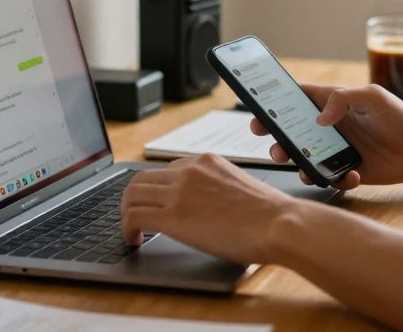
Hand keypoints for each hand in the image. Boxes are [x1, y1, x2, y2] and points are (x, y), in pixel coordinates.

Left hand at [120, 153, 294, 263]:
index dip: (157, 190)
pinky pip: (134, 217)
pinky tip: (133, 241)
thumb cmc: (270, 214)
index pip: (167, 170)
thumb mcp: (240, 187)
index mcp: (206, 161)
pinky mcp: (174, 216)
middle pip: (142, 178)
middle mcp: (189, 170)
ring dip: (125, 213)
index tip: (156, 205)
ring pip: (132, 194)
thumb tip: (208, 206)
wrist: (278, 224)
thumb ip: (218, 188)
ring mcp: (180, 192)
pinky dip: (126, 229)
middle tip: (133, 216)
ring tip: (130, 231)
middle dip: (133, 199)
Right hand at [251, 83, 402, 189]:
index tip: (256, 111)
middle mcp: (329, 127)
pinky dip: (333, 179)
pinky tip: (351, 175)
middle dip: (276, 139)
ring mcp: (335, 150)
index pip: (295, 99)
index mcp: (332, 103)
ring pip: (303, 158)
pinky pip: (328, 178)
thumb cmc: (401, 117)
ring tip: (303, 167)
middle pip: (290, 132)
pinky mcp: (345, 171)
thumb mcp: (374, 96)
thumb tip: (320, 117)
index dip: (272, 104)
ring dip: (298, 164)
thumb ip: (344, 98)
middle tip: (274, 146)